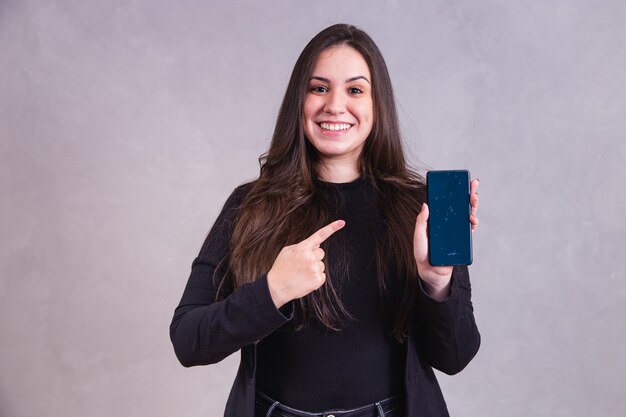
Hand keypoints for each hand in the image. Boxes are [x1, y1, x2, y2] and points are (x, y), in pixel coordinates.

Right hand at [267, 220, 344, 307]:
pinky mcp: (317, 281)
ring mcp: (314, 269)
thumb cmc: (281, 268)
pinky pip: (322, 275)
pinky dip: (315, 277)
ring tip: (301, 273)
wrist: (277, 288)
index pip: (320, 235)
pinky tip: (305, 279)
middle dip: (314, 256)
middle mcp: (310, 258)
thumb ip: (302, 245)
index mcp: (302, 248)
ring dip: (314, 267)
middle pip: (320, 252)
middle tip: (302, 264)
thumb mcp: (287, 252)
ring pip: (321, 264)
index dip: (332, 228)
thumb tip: (318, 243)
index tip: (342, 223)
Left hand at [413, 179, 479, 299]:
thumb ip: (421, 222)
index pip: (446, 202)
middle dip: (467, 194)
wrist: (432, 273)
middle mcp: (448, 223)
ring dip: (472, 206)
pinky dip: (473, 223)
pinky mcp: (462, 241)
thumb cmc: (423, 254)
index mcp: (437, 219)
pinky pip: (470, 230)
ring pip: (467, 215)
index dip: (452, 191)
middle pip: (459, 205)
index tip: (458, 181)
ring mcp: (456, 231)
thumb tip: (425, 204)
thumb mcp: (419, 237)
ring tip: (473, 198)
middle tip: (472, 185)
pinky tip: (472, 219)